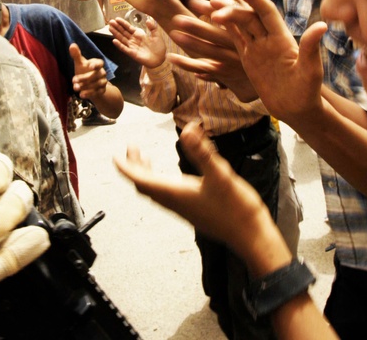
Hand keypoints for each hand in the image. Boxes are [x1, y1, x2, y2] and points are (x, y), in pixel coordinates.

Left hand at [70, 43, 108, 99]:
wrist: (89, 84)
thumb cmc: (84, 70)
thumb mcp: (80, 63)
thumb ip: (76, 55)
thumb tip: (72, 45)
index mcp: (98, 64)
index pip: (100, 63)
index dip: (96, 65)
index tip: (90, 67)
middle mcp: (102, 72)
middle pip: (96, 75)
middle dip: (84, 78)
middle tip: (73, 80)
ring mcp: (103, 82)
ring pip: (96, 84)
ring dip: (86, 87)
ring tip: (75, 88)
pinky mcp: (102, 90)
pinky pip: (97, 92)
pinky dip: (89, 94)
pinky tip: (81, 95)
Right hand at [109, 16, 165, 67]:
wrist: (160, 59)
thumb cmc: (158, 48)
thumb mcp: (157, 35)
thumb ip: (152, 27)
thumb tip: (148, 19)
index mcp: (139, 34)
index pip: (129, 27)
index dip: (123, 23)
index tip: (117, 19)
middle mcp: (134, 40)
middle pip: (123, 32)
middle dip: (117, 27)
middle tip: (110, 21)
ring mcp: (132, 46)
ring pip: (122, 39)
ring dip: (116, 34)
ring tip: (110, 28)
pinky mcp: (132, 53)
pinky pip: (124, 48)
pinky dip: (119, 45)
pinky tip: (114, 41)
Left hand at [114, 122, 281, 265]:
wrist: (251, 236)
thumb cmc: (237, 209)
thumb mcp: (221, 175)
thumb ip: (203, 153)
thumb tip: (187, 130)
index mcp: (175, 193)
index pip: (140, 179)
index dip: (126, 167)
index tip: (116, 156)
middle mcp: (175, 202)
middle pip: (144, 185)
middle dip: (134, 166)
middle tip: (132, 148)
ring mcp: (183, 208)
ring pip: (155, 191)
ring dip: (146, 174)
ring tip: (145, 158)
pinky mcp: (193, 210)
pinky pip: (167, 195)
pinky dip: (160, 181)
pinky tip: (173, 176)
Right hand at [206, 0, 327, 121]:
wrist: (298, 108)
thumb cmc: (308, 91)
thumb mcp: (310, 70)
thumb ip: (310, 47)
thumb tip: (322, 26)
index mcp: (281, 37)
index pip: (265, 11)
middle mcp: (268, 37)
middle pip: (247, 12)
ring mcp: (257, 47)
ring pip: (237, 23)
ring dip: (221, 10)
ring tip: (201, 1)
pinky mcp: (248, 57)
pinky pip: (233, 39)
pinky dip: (221, 29)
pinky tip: (207, 19)